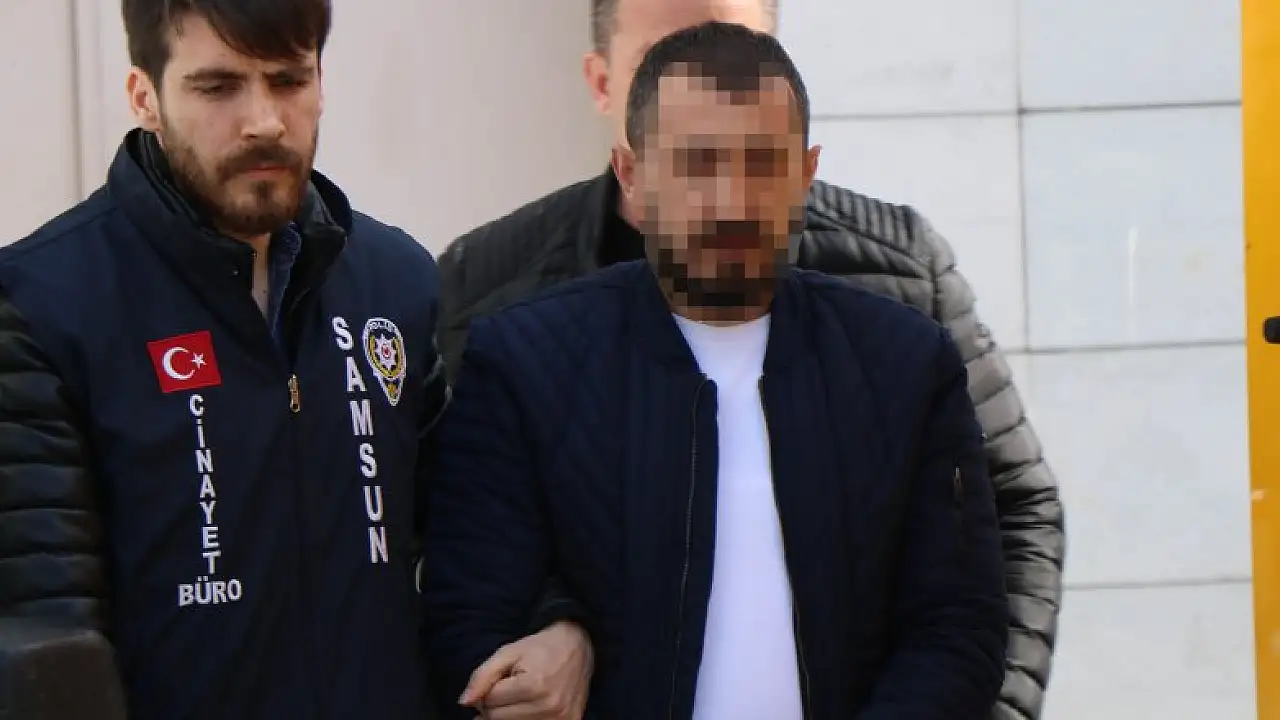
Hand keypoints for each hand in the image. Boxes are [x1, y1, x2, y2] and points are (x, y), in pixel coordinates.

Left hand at [460, 621, 592, 719]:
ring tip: (519, 696)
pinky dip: (524, 719)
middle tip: (508, 688)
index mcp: (534, 685)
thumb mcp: (507, 653)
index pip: (490, 702)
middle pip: (498, 719)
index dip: (489, 689)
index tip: (501, 678)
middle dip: (495, 705)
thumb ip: (482, 676)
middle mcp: (550, 706)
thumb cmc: (540, 649)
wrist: (578, 647)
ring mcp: (561, 719)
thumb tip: (464, 702)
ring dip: (509, 714)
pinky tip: (527, 707)